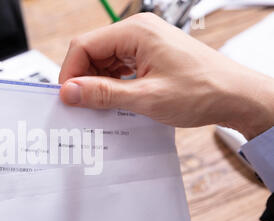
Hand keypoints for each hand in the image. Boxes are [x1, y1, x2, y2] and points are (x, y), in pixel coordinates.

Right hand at [59, 13, 273, 139]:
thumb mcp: (146, 97)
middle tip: (83, 106)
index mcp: (136, 31)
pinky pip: (118, 66)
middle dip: (83, 79)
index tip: (68, 98)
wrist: (235, 95)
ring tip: (101, 106)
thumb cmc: (202, 91)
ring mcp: (143, 42)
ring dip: (97, 83)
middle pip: (91, 51)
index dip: (70, 72)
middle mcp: (138, 31)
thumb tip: (70, 92)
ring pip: (103, 60)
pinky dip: (111, 83)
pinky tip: (114, 100)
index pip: (84, 45)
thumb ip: (103, 94)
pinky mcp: (148, 54)